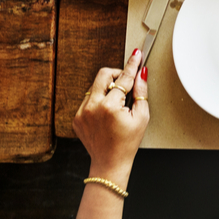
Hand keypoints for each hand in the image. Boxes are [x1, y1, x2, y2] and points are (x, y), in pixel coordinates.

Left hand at [73, 48, 148, 183]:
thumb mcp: (142, 117)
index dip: (132, 65)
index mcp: (110, 107)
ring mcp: (82, 112)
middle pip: (104, 74)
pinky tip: (107, 114)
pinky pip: (89, 98)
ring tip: (117, 105)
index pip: (124, 78)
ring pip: (95, 85)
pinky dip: (99, 100)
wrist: (109, 163)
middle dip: (117, 74)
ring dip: (108, 88)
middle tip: (126, 83)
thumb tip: (141, 74)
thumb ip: (141, 93)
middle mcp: (92, 106)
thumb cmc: (127, 143)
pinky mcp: (76, 116)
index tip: (136, 55)